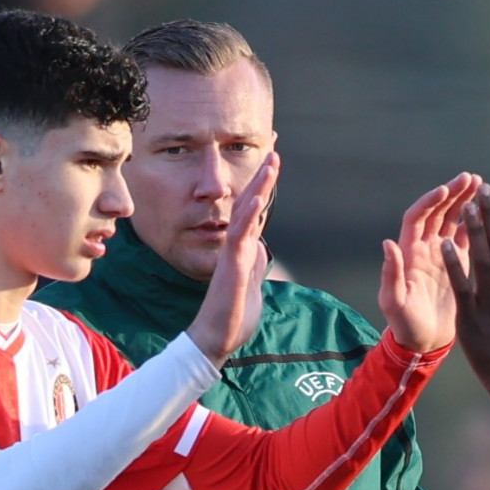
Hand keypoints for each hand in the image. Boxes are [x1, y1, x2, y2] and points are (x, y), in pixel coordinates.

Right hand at [185, 150, 283, 362]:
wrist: (215, 338)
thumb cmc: (230, 315)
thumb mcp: (250, 283)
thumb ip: (253, 262)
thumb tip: (260, 246)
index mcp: (244, 249)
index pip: (256, 212)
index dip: (264, 188)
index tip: (273, 164)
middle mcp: (237, 246)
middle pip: (251, 204)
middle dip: (264, 177)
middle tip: (275, 151)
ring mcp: (233, 254)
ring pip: (246, 213)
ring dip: (259, 187)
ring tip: (271, 164)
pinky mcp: (230, 266)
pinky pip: (239, 237)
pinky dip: (248, 217)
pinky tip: (256, 200)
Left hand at [377, 174, 481, 358]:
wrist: (422, 342)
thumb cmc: (405, 324)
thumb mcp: (394, 302)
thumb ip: (392, 274)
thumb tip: (387, 244)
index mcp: (409, 253)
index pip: (417, 218)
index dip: (430, 202)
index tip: (445, 190)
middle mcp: (424, 248)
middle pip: (437, 212)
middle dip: (453, 193)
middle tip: (471, 178)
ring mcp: (441, 254)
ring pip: (453, 220)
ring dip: (466, 202)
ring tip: (483, 186)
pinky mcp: (457, 263)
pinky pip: (466, 237)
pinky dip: (476, 222)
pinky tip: (489, 212)